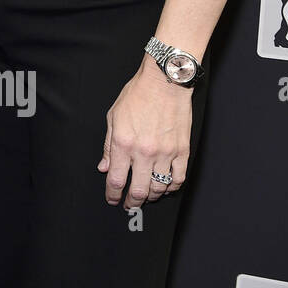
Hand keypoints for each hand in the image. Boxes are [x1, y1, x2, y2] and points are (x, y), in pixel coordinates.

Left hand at [98, 58, 192, 207]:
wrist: (164, 82)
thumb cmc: (137, 95)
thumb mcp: (113, 117)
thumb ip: (109, 145)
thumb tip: (104, 166)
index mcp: (124, 143)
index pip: (116, 180)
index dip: (113, 194)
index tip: (112, 199)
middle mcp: (144, 151)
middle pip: (138, 189)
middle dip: (132, 201)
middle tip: (129, 204)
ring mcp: (165, 153)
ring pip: (159, 187)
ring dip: (152, 195)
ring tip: (147, 195)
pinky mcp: (182, 150)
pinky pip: (179, 177)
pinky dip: (172, 186)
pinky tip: (166, 186)